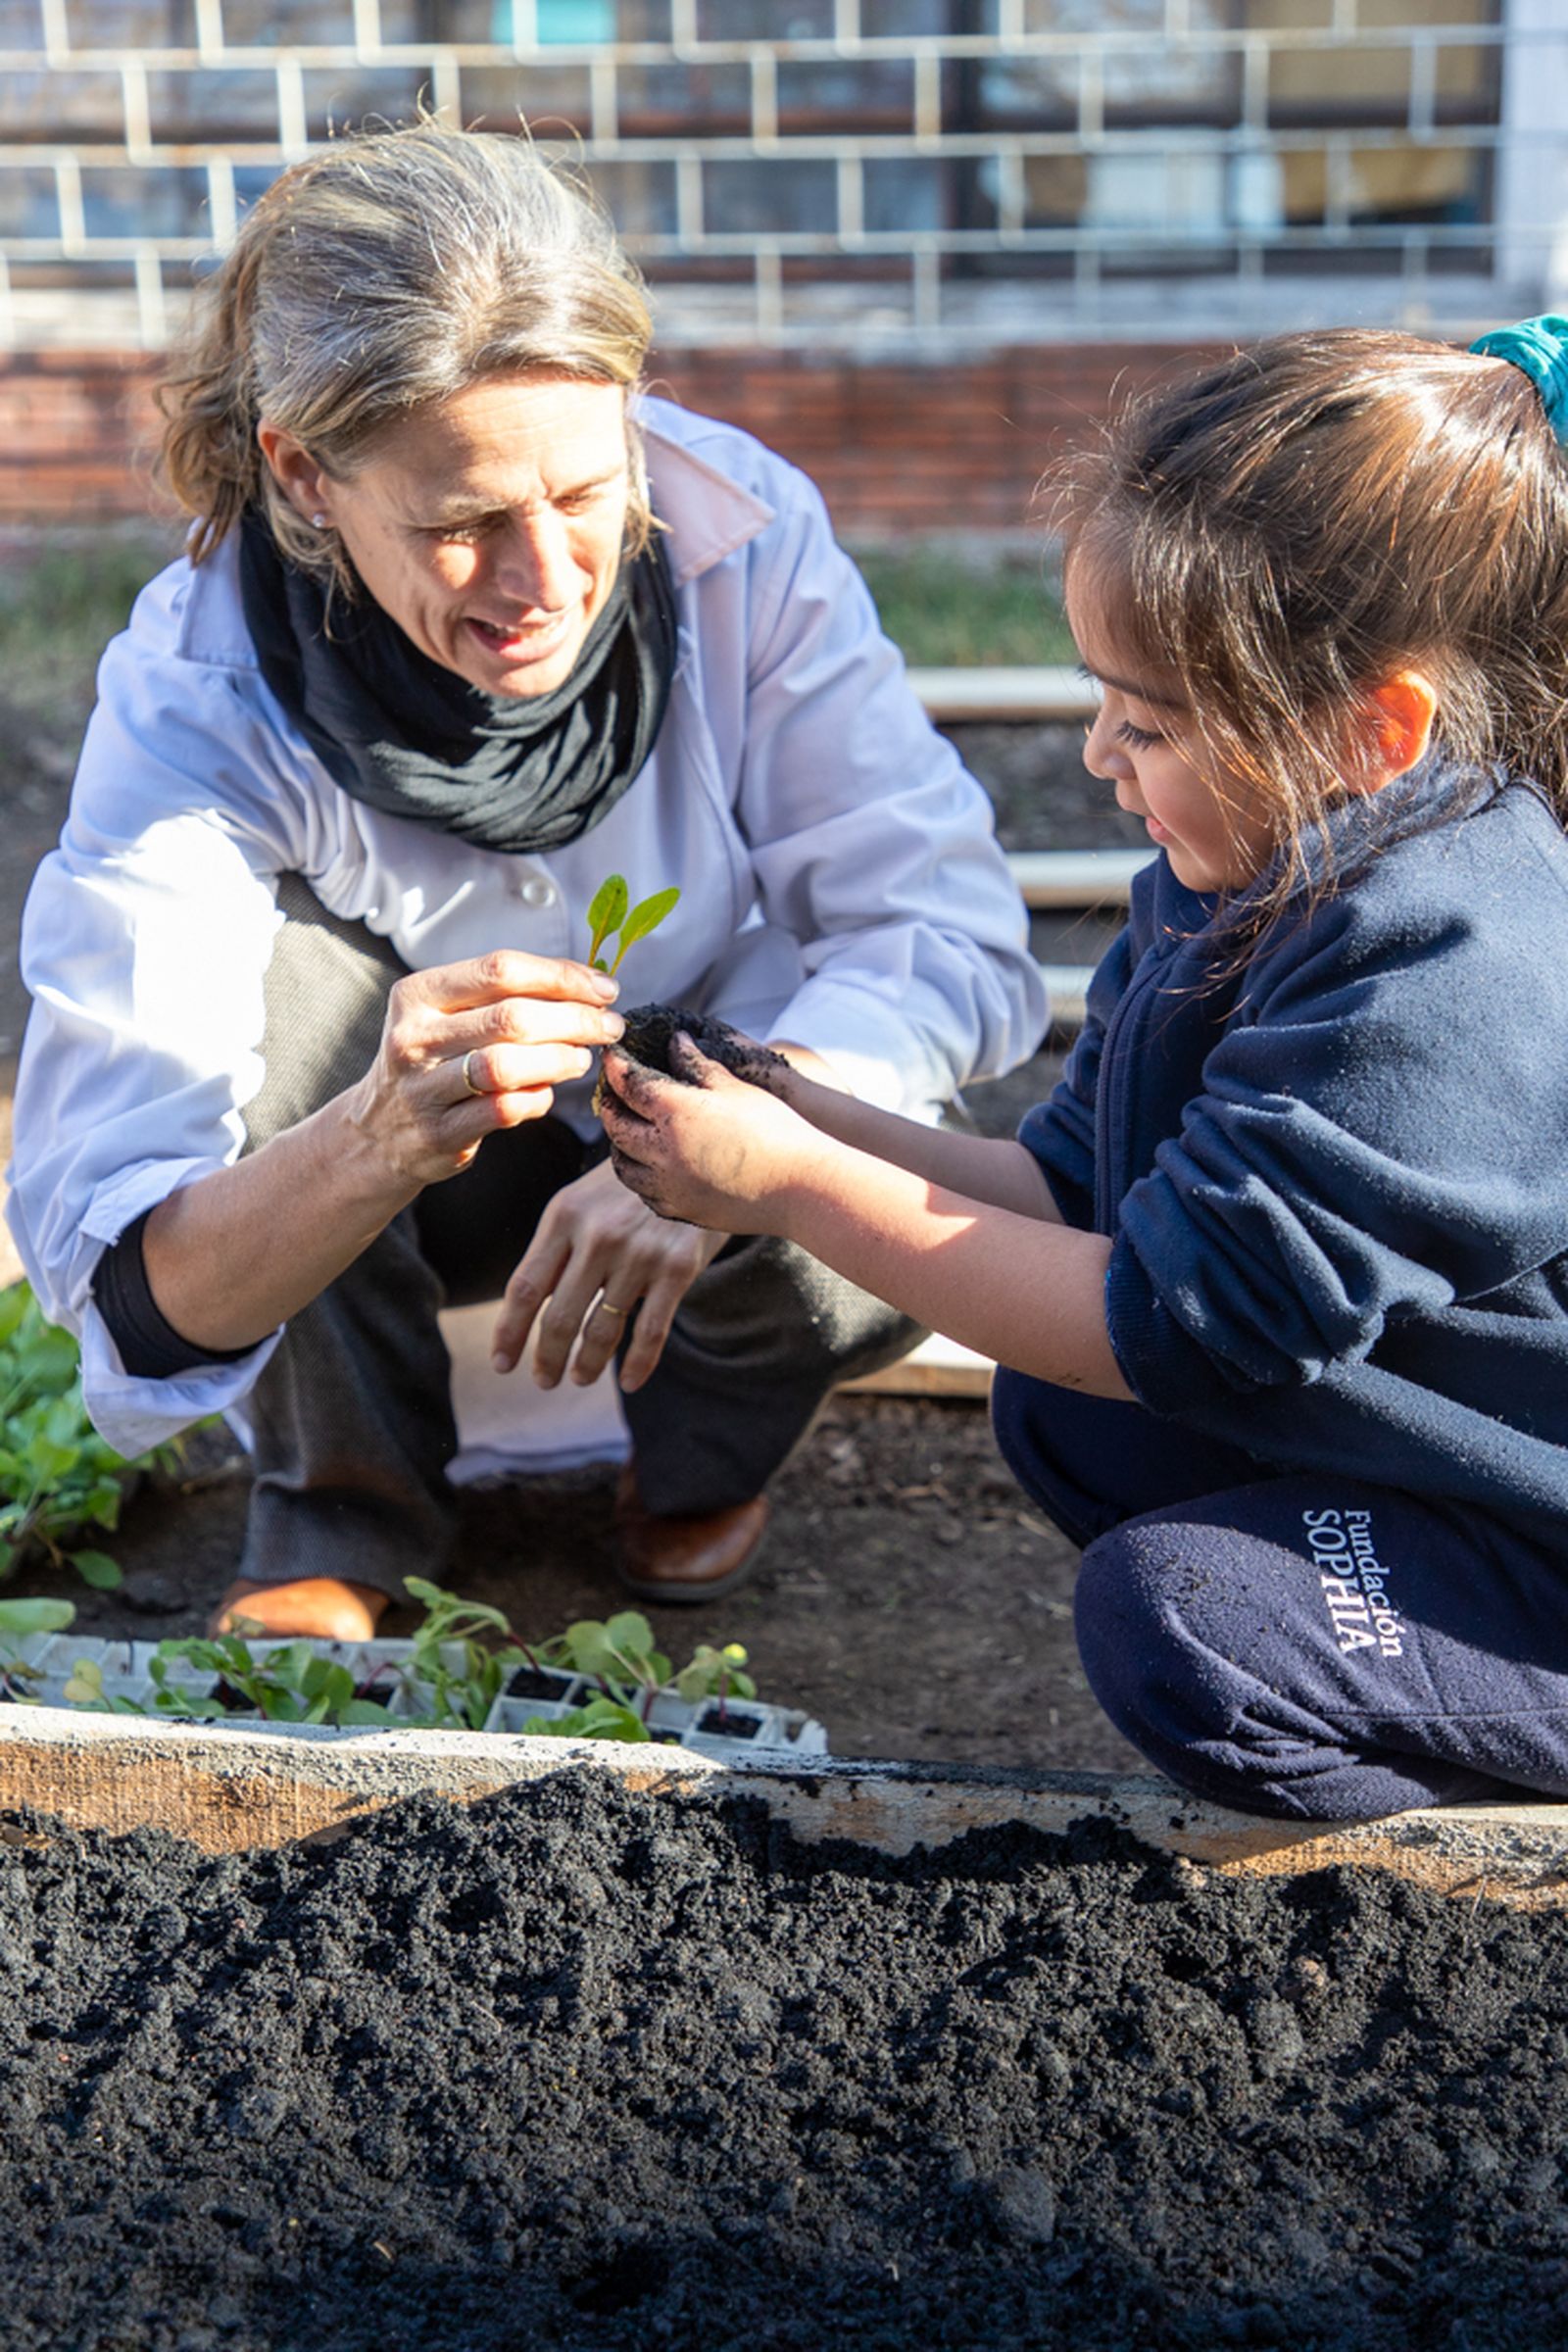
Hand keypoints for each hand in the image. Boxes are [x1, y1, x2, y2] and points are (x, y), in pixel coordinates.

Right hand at [343, 949, 623, 1193]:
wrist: (378, 1132)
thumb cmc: (433, 1063)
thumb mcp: (447, 1017)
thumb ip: (503, 999)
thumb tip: (587, 987)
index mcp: (418, 995)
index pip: (500, 970)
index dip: (561, 976)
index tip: (603, 988)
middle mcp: (414, 1037)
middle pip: (511, 1017)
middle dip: (574, 1019)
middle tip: (609, 1026)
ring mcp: (423, 1087)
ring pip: (506, 1065)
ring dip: (559, 1059)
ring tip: (582, 1059)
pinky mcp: (439, 1133)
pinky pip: (504, 1110)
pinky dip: (537, 1099)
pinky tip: (546, 1092)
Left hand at [490, 1155, 725, 1393]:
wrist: (694, 1157)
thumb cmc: (625, 1190)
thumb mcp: (581, 1202)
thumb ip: (555, 1249)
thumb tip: (527, 1313)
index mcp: (563, 1217)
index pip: (525, 1288)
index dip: (510, 1332)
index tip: (503, 1363)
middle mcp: (597, 1236)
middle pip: (560, 1317)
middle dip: (548, 1358)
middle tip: (546, 1380)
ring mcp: (639, 1253)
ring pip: (602, 1329)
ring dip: (588, 1364)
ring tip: (580, 1377)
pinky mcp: (677, 1268)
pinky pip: (650, 1331)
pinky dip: (638, 1364)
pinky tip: (628, 1381)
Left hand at [597, 1034, 825, 1234]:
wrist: (800, 1186)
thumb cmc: (775, 1129)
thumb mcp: (734, 1086)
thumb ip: (697, 1063)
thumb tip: (675, 1040)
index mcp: (675, 1112)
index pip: (629, 1084)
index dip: (616, 1067)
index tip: (613, 1057)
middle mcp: (663, 1150)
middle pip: (616, 1124)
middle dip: (609, 1104)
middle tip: (611, 1091)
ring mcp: (669, 1185)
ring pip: (624, 1164)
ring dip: (619, 1144)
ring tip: (627, 1130)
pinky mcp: (680, 1210)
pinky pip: (644, 1192)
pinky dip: (640, 1174)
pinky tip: (651, 1165)